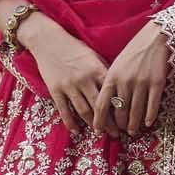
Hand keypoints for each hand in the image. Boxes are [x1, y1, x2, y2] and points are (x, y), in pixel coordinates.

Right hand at [18, 11, 110, 132]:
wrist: (48, 40)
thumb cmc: (74, 47)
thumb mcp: (93, 55)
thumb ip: (103, 72)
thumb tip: (117, 89)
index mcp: (97, 69)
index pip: (111, 93)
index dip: (120, 108)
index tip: (127, 119)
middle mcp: (84, 79)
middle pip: (99, 106)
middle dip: (109, 122)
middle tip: (117, 134)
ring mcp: (69, 86)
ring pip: (83, 111)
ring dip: (93, 124)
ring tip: (100, 134)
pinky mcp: (55, 90)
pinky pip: (64, 110)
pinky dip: (70, 123)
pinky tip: (77, 132)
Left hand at [92, 22, 167, 136]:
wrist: (155, 38)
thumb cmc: (134, 52)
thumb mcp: (117, 65)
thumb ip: (111, 83)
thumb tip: (108, 106)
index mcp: (112, 77)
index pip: (101, 105)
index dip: (99, 121)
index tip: (98, 131)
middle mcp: (125, 82)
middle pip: (119, 112)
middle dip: (119, 125)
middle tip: (120, 131)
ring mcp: (141, 83)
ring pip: (135, 112)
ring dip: (133, 124)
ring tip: (132, 131)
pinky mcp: (157, 84)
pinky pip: (152, 106)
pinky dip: (150, 117)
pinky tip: (148, 123)